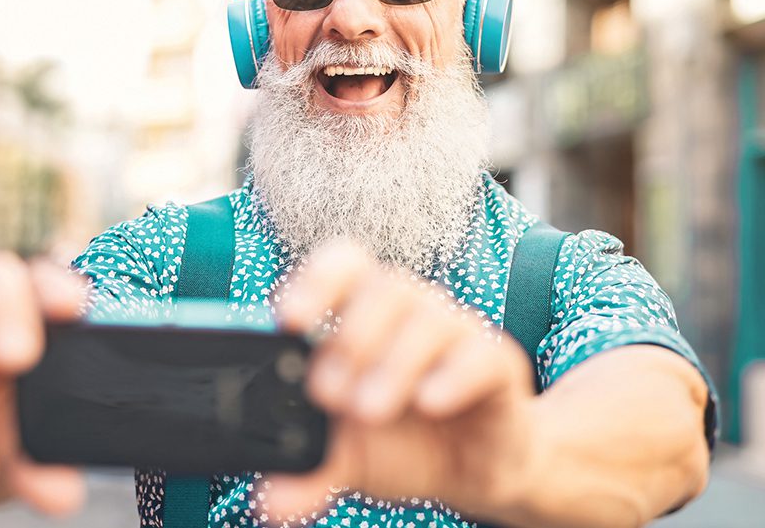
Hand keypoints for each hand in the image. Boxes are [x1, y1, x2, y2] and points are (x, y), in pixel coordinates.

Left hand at [267, 239, 536, 521]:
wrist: (475, 469)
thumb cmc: (405, 439)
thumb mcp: (349, 457)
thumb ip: (309, 468)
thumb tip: (268, 501)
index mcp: (368, 314)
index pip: (345, 264)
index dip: (315, 280)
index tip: (288, 320)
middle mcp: (413, 310)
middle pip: (384, 287)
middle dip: (350, 339)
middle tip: (327, 393)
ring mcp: (457, 332)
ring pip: (429, 318)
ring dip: (394, 363)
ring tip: (369, 411)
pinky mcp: (497, 364)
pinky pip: (480, 353)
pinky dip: (452, 376)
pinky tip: (428, 404)